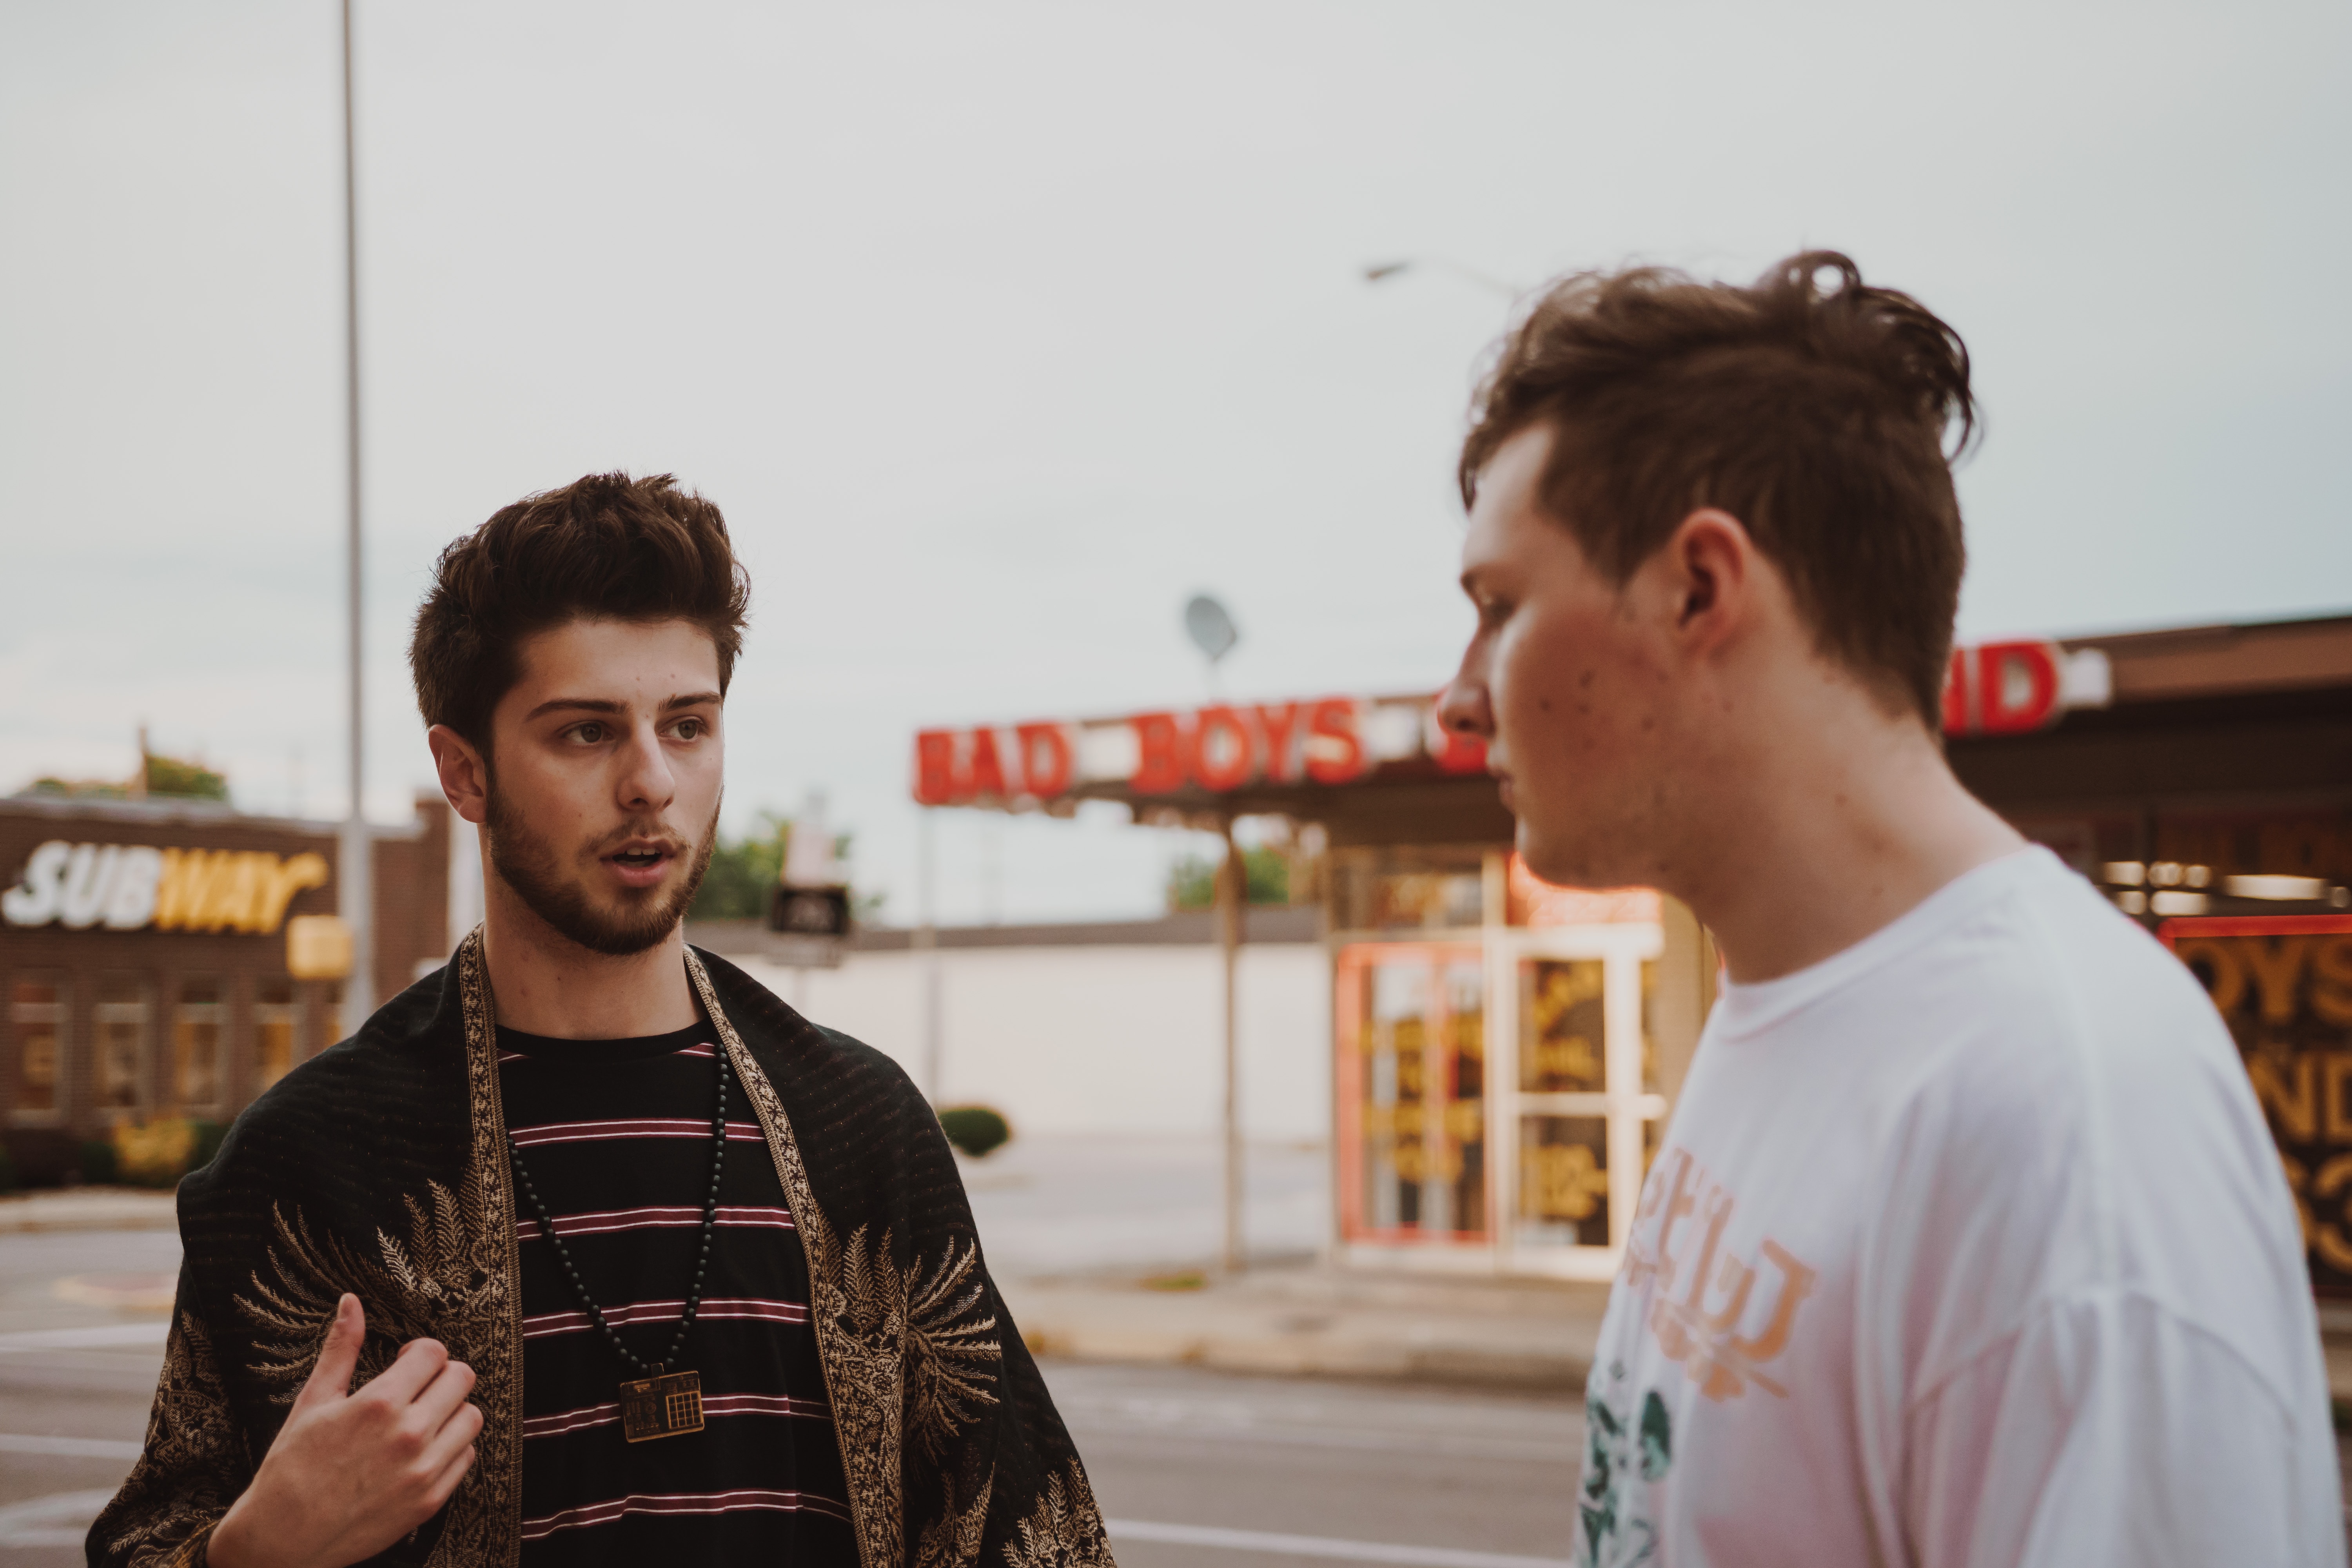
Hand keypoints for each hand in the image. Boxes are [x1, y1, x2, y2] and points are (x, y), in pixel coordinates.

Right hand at [207, 1294, 480, 1567]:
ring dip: (451, 1411)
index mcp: (379, 1404)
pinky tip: (421, 1450)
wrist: (281, 1539)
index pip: (434, 1353)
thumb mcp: (313, 1401)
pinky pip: (466, 1457)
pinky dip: (451, 1448)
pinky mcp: (431, 1500)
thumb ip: (341, 1348)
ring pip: (471, 1417)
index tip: (405, 1361)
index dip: (420, 1352)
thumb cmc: (291, 1468)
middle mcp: (409, 1435)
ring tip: (421, 1418)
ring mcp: (423, 1470)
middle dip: (440, 1375)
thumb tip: (351, 1302)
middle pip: (462, 1378)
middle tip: (416, 1387)